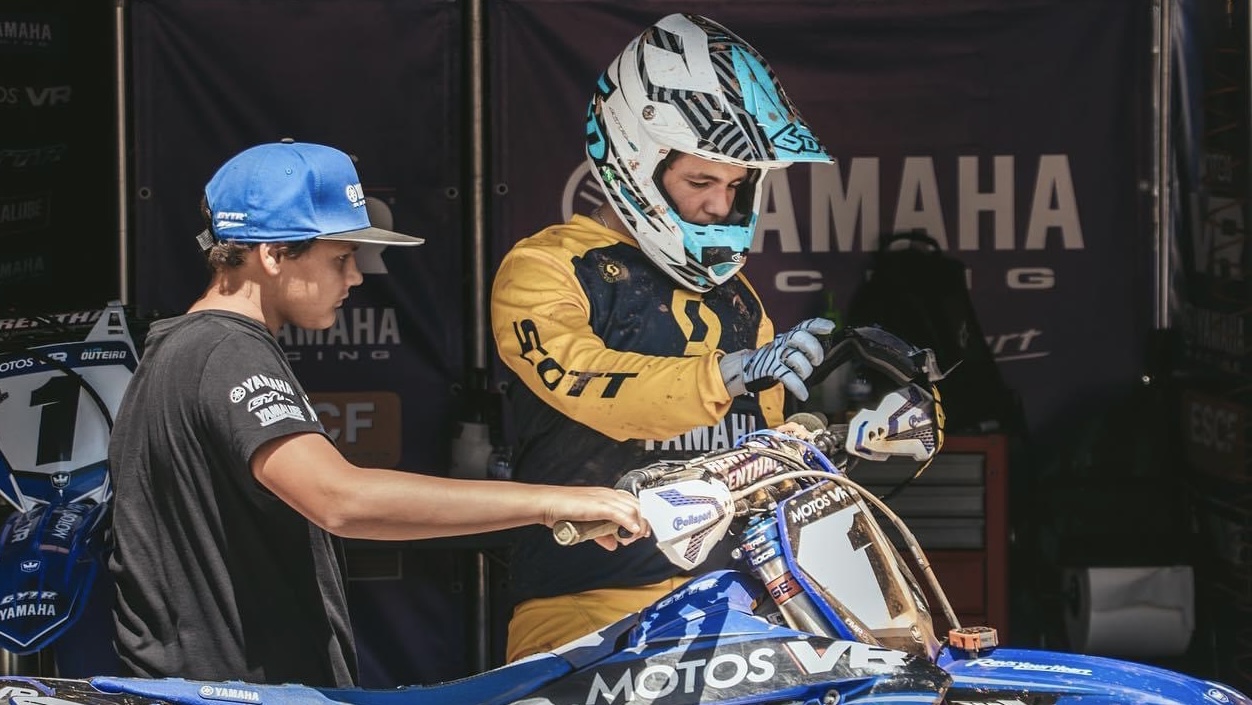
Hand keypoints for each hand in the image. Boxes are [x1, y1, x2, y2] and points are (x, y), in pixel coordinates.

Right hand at [542, 487, 649, 550]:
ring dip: (637, 525)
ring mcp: (604, 498)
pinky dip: (629, 523)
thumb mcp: (588, 524)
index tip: (641, 530)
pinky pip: (620, 513)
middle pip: (636, 506)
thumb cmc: (563, 510)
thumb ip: (602, 534)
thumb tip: (614, 544)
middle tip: (641, 536)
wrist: (548, 504)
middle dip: (643, 522)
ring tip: (634, 538)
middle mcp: (608, 494)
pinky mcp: (598, 505)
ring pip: (632, 509)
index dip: (640, 517)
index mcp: (606, 495)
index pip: (632, 503)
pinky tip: (633, 532)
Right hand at [719, 318, 836, 400]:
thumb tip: (823, 352)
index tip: (830, 327)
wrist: (748, 369)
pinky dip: (798, 387)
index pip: (804, 326)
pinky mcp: (770, 369)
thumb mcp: (787, 349)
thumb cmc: (773, 360)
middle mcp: (781, 343)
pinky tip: (803, 394)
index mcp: (788, 337)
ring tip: (804, 376)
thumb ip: (802, 348)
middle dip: (814, 348)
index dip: (817, 325)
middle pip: (799, 337)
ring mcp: (775, 355)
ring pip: (796, 358)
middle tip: (817, 361)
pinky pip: (787, 376)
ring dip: (805, 370)